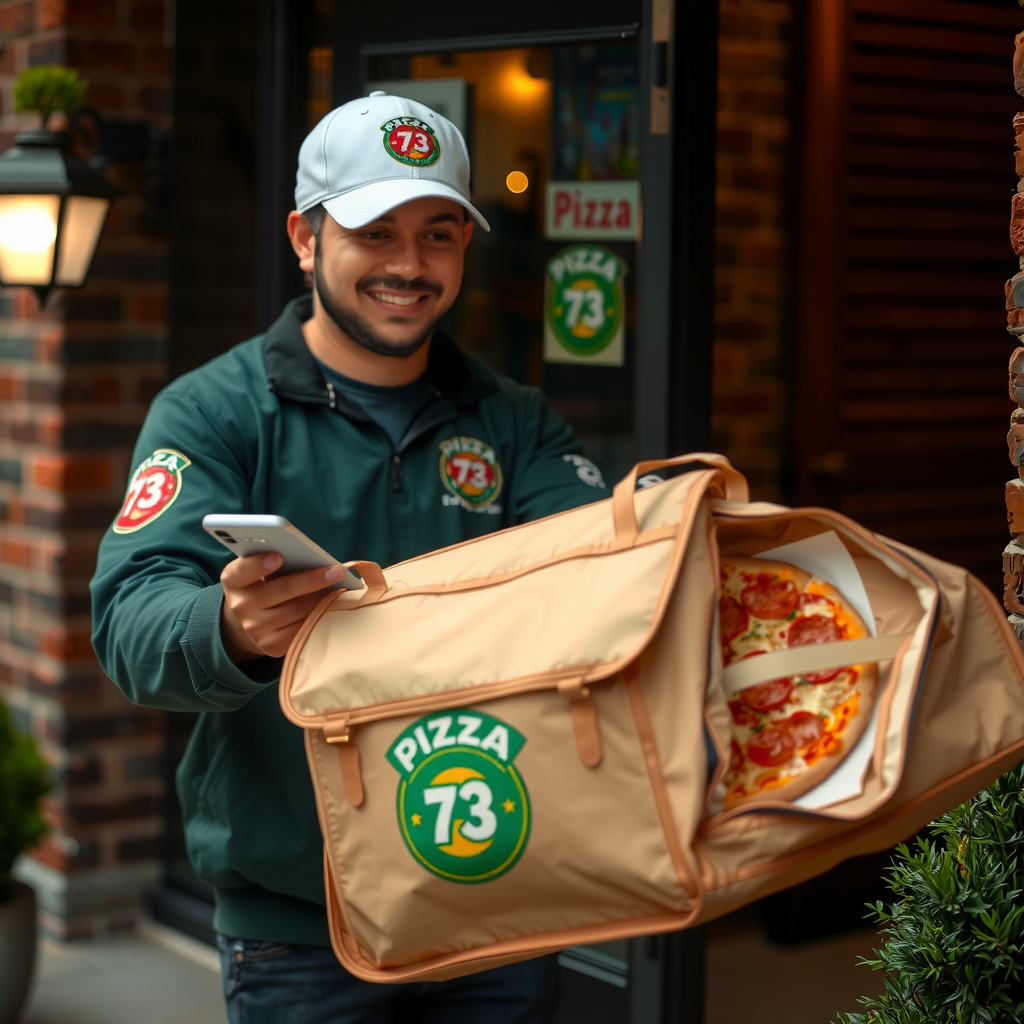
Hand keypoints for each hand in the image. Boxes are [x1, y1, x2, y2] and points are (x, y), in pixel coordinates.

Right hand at [220, 553, 345, 661]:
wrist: (251, 619)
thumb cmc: (264, 584)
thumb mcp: (260, 570)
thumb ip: (276, 561)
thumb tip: (311, 558)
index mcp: (235, 581)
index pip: (243, 571)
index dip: (259, 564)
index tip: (277, 556)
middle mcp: (241, 605)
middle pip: (282, 590)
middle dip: (312, 580)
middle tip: (335, 572)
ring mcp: (255, 628)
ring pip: (297, 610)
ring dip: (322, 598)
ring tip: (341, 588)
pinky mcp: (271, 645)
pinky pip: (302, 628)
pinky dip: (320, 615)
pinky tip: (333, 606)